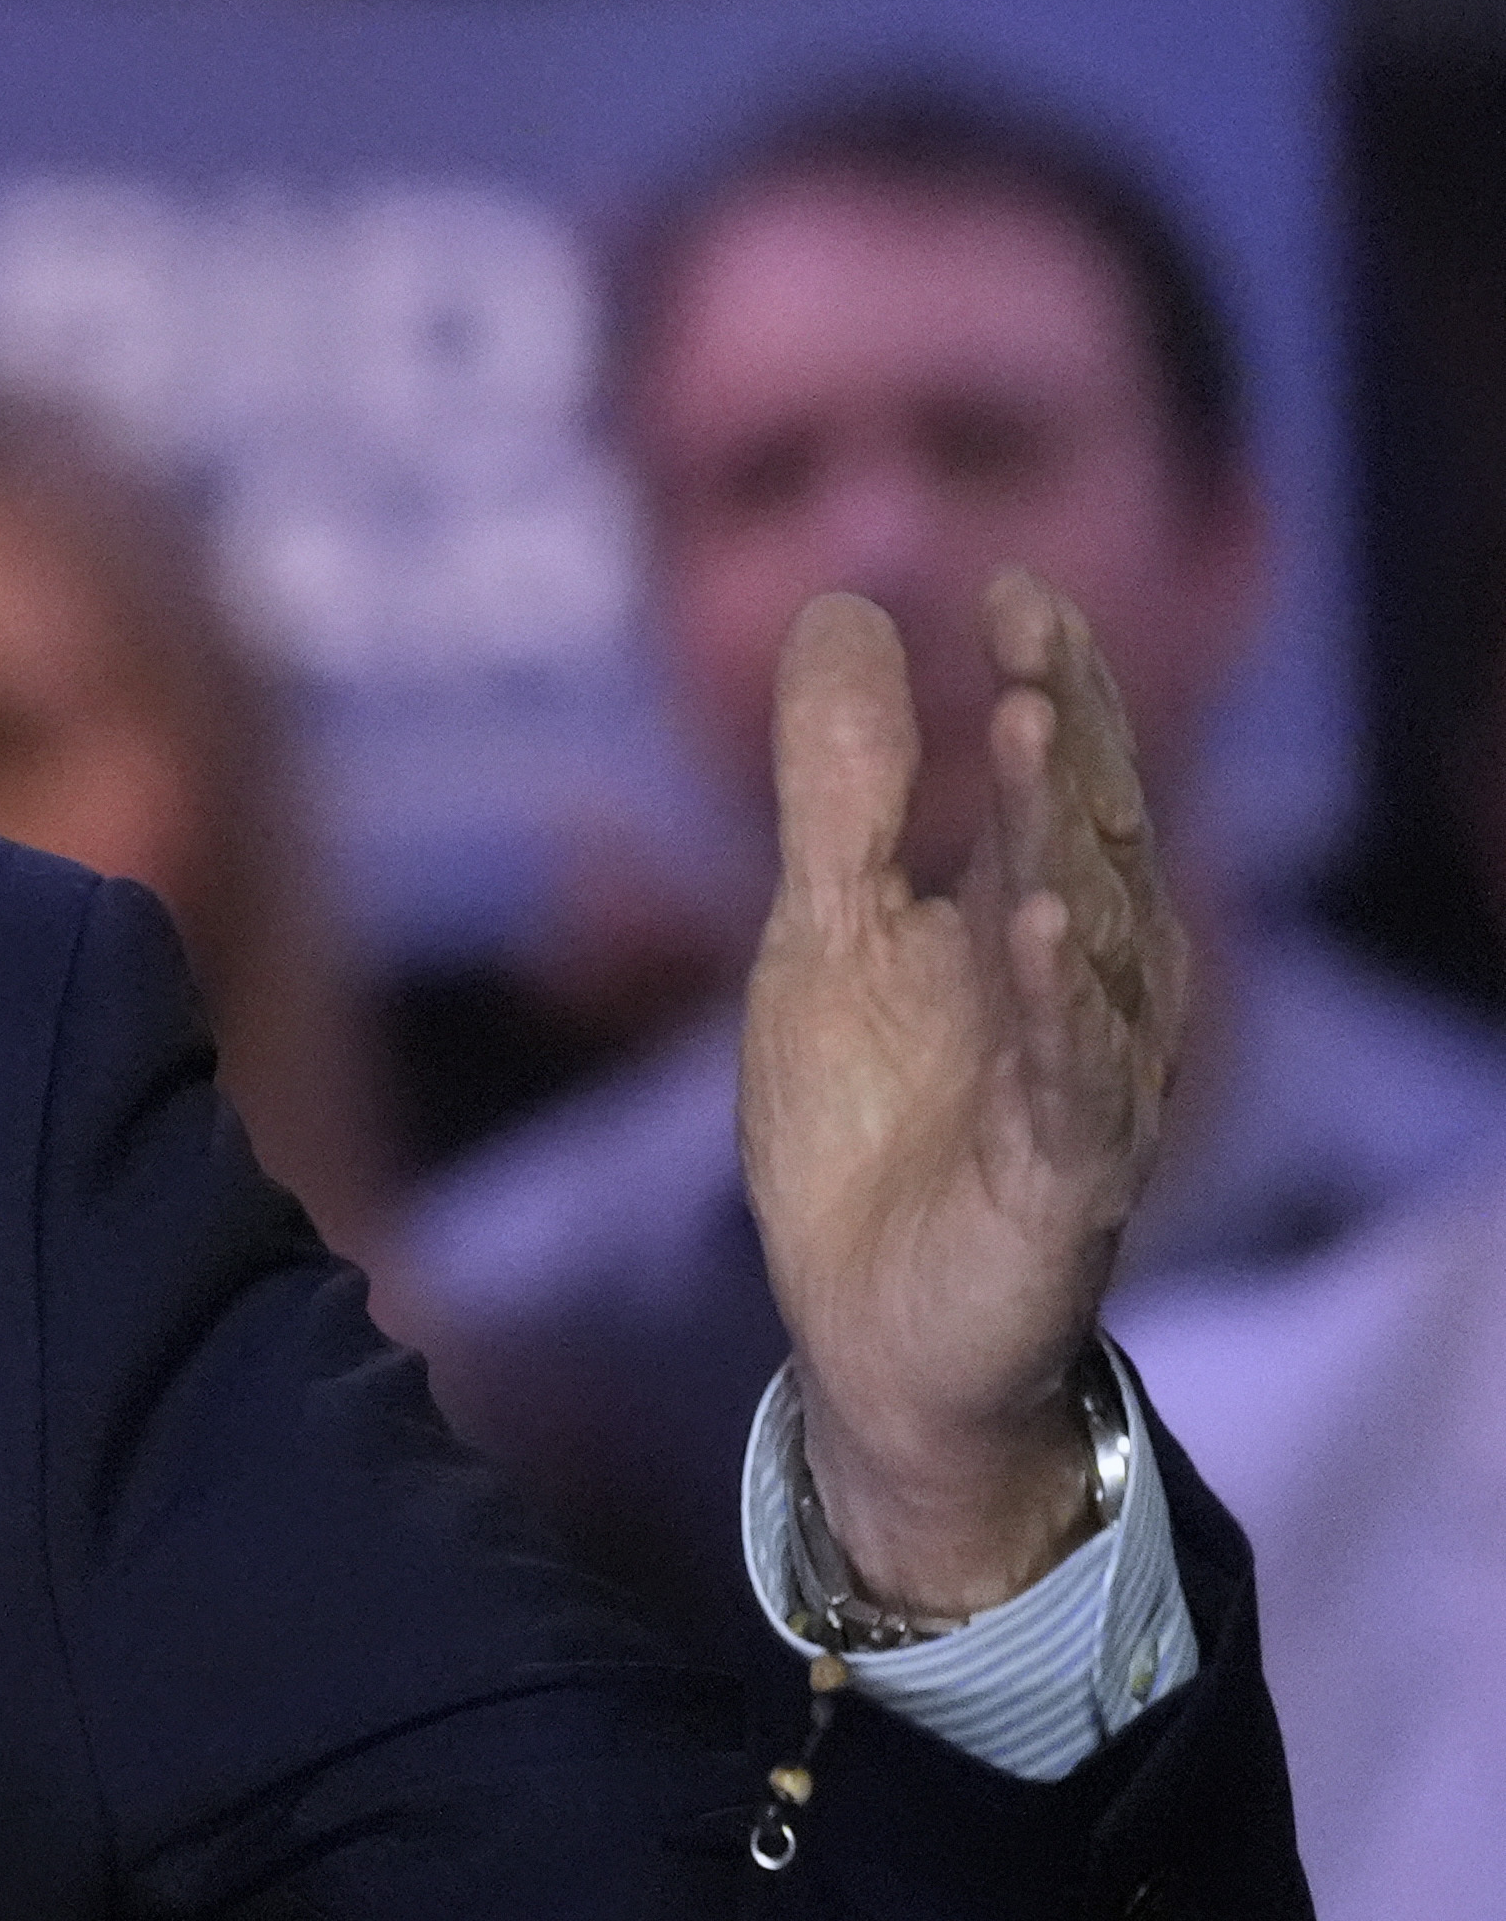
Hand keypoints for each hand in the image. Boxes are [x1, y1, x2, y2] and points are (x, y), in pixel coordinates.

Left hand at [737, 573, 1185, 1620]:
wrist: (870, 1335)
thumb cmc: (868, 1127)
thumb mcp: (828, 926)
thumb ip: (842, 784)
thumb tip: (846, 607)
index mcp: (1029, 914)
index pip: (1050, 777)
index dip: (1044, 679)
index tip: (1010, 586)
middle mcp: (1082, 983)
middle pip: (1084, 833)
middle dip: (1064, 731)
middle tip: (1032, 634)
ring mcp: (1081, 1078)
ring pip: (1092, 937)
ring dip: (1064, 835)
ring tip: (1032, 730)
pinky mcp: (1062, 1176)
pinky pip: (1073, 1076)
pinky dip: (1062, 1001)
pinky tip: (1045, 924)